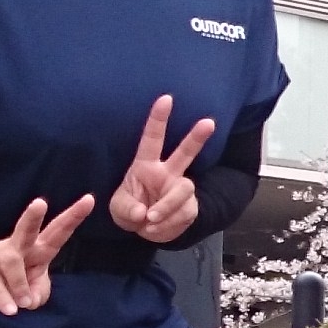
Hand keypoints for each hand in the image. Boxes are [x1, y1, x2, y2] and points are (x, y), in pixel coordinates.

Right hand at [0, 196, 90, 315]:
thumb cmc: (15, 282)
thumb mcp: (34, 289)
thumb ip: (39, 293)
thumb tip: (30, 299)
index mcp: (39, 248)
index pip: (58, 232)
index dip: (73, 217)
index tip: (89, 199)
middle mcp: (18, 246)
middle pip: (27, 230)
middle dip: (33, 216)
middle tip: (40, 202)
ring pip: (11, 262)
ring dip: (20, 284)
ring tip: (24, 304)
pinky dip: (4, 298)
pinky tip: (11, 310)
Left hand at [104, 95, 220, 245]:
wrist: (147, 229)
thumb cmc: (131, 210)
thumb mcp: (119, 210)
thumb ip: (128, 209)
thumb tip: (144, 213)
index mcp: (146, 165)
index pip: (152, 138)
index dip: (158, 118)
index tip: (166, 98)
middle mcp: (167, 173)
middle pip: (185, 153)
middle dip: (197, 137)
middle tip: (209, 122)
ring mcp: (180, 188)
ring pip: (184, 190)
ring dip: (167, 207)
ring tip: (151, 219)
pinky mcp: (190, 207)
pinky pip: (184, 214)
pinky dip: (168, 225)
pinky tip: (157, 228)